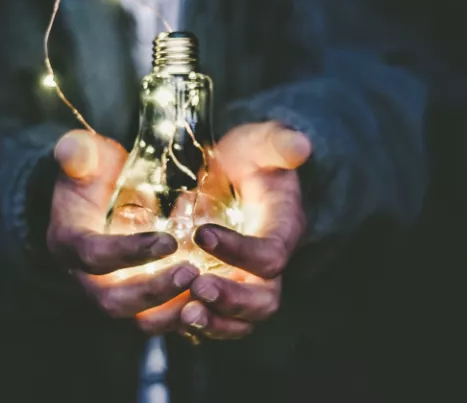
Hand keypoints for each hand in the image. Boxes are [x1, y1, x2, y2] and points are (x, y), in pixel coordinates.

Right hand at [48, 130, 198, 328]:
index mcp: (69, 242)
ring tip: (207, 292)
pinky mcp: (137, 299)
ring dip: (171, 311)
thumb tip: (71, 150)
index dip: (129, 252)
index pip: (93, 255)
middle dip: (153, 291)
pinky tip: (213, 301)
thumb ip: (78, 152)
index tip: (168, 241)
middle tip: (191, 272)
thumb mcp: (85, 156)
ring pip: (137, 319)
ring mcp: (112, 291)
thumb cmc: (94, 172)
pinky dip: (183, 315)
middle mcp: (86, 277)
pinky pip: (158, 318)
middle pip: (114, 301)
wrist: (99, 195)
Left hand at [181, 122, 311, 338]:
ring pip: (240, 321)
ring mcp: (245, 281)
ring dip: (213, 323)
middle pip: (263, 300)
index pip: (270, 255)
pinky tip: (165, 315)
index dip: (240, 251)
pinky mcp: (222, 288)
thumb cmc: (250, 157)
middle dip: (232, 300)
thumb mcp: (262, 143)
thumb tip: (301, 145)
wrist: (236, 173)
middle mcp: (268, 266)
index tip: (201, 233)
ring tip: (183, 314)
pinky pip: (215, 319)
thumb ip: (279, 143)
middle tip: (197, 287)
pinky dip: (193, 324)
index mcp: (282, 231)